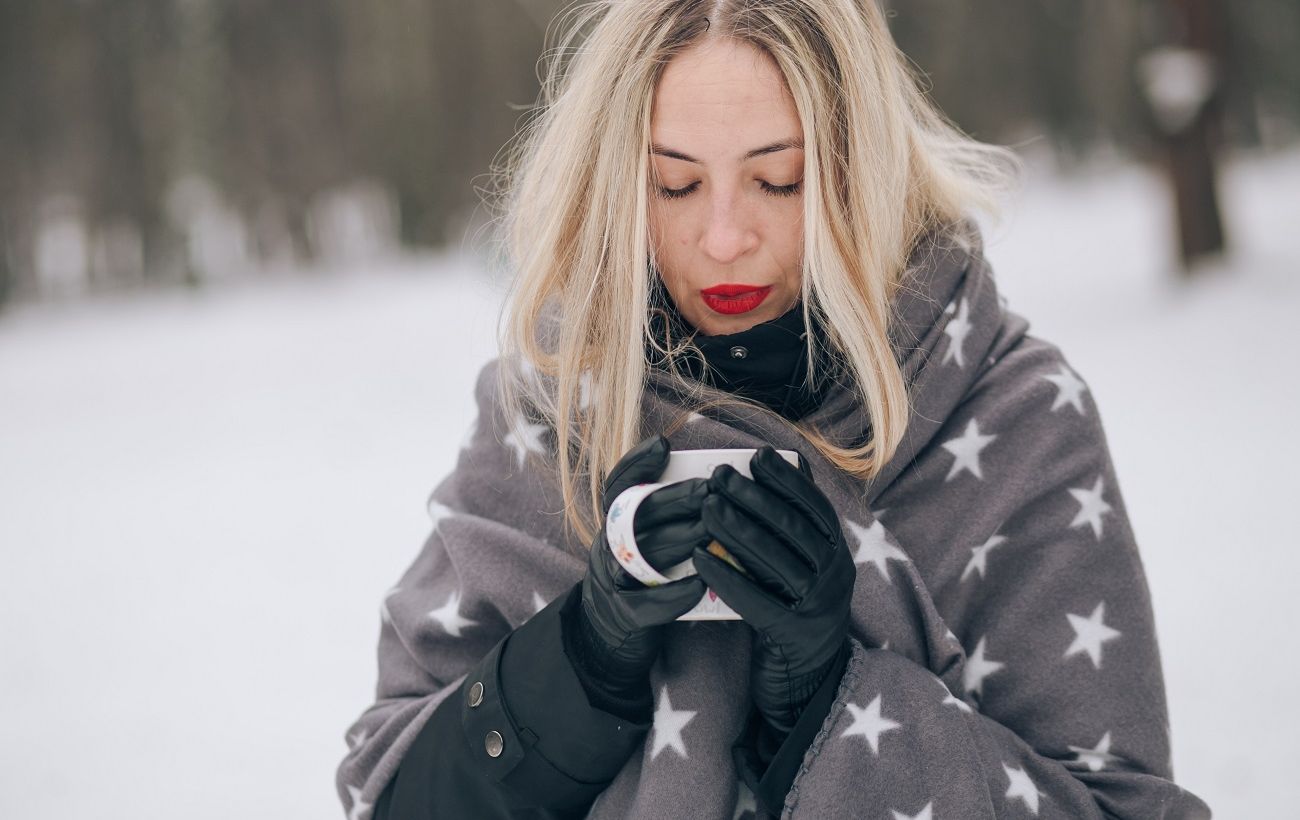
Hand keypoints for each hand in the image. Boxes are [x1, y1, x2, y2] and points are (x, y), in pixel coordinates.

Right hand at [575, 434, 710, 690]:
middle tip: (711, 488)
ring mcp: (612, 579)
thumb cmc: (644, 577)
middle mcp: (610, 545)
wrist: (608, 634)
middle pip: (638, 513)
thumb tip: (719, 482)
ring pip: (643, 553)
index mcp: (616, 523)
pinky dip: (673, 594)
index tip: (664, 444)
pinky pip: (645, 603)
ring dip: (679, 540)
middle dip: (676, 498)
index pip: (618, 484)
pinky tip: (700, 585)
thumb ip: (668, 514)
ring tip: (712, 531)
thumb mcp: (646, 539)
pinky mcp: (623, 615)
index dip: (637, 463)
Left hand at [693, 445, 854, 733]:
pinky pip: (757, 600)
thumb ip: (790, 535)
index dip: (787, 480)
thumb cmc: (794, 615)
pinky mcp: (794, 635)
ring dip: (738, 529)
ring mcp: (819, 607)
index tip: (757, 455)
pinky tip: (698, 559)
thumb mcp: (802, 571)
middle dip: (755, 497)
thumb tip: (771, 481)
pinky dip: (727, 577)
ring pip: (776, 559)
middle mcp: (836, 576)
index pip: (815, 507)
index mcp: (838, 554)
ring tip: (706, 507)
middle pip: (793, 528)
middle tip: (720, 475)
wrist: (808, 685)